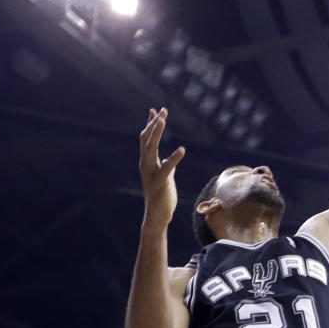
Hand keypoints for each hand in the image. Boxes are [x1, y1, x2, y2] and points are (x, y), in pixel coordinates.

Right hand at [139, 107, 184, 230]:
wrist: (156, 217)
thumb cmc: (161, 197)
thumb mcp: (164, 177)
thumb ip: (166, 165)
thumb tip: (169, 157)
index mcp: (147, 163)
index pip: (146, 139)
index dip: (151, 124)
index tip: (156, 110)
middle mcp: (146, 165)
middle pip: (147, 140)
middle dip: (154, 125)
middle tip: (162, 111)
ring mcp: (151, 174)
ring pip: (151, 149)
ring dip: (156, 133)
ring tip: (163, 120)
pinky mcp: (160, 183)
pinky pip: (167, 168)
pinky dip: (174, 158)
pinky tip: (182, 150)